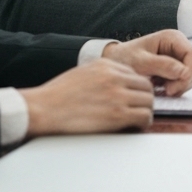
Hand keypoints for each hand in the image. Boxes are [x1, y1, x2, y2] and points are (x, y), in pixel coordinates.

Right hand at [20, 59, 155, 136]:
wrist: (43, 109)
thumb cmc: (57, 95)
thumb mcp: (82, 73)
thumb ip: (101, 75)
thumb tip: (116, 84)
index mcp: (105, 65)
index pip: (135, 74)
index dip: (136, 88)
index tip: (134, 97)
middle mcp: (114, 77)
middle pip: (146, 86)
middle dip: (144, 98)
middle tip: (139, 109)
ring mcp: (117, 95)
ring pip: (149, 101)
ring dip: (145, 111)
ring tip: (137, 119)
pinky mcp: (117, 114)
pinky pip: (144, 117)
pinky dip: (144, 123)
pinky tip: (135, 126)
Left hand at [103, 29, 191, 95]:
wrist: (115, 64)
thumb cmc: (124, 58)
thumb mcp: (139, 62)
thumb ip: (161, 65)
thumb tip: (184, 72)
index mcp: (173, 38)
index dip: (188, 73)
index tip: (173, 88)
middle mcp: (180, 46)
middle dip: (184, 82)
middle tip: (166, 91)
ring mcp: (180, 58)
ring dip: (182, 85)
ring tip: (162, 88)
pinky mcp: (178, 69)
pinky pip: (187, 81)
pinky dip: (178, 87)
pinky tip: (163, 88)